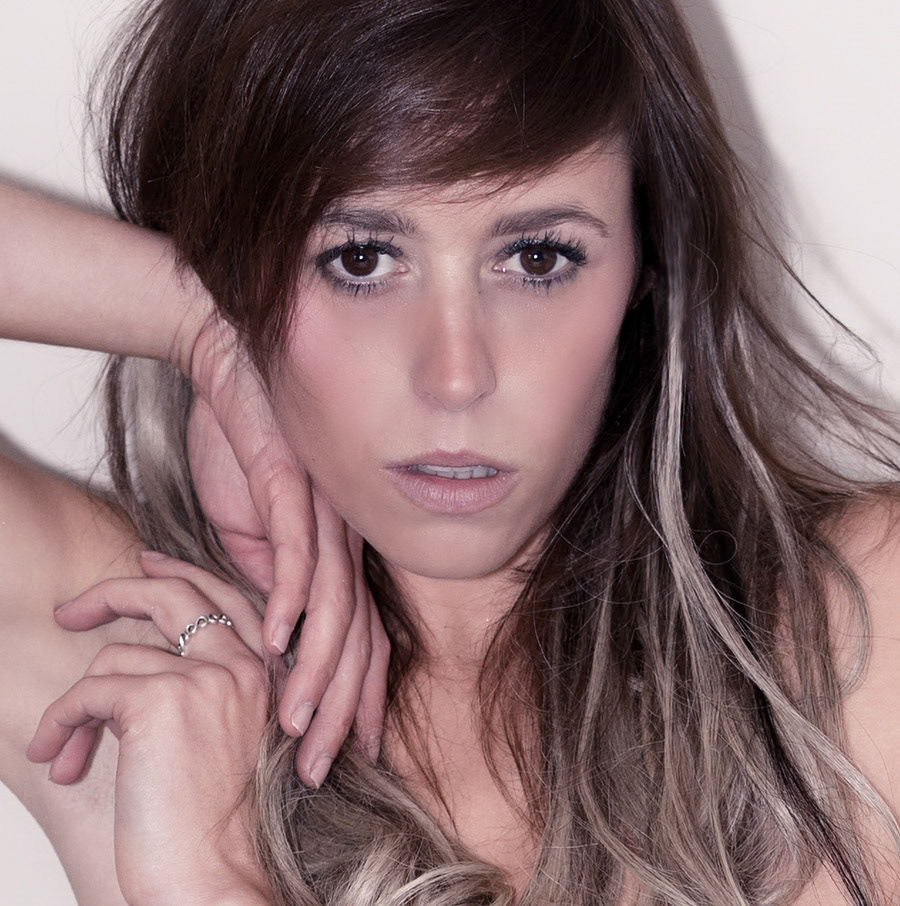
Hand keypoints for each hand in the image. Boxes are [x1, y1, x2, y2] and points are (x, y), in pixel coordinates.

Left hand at [27, 553, 273, 905]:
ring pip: (116, 656)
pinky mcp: (161, 702)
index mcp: (265, 674)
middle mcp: (242, 665)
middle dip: (117, 590)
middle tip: (72, 610)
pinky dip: (62, 722)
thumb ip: (202, 691)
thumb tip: (138, 663)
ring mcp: (205, 678)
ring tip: (65, 749)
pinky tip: (61, 757)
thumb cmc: (216, 828)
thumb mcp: (222, 743)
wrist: (218, 880)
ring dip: (76, 707)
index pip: (224, 597)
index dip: (180, 574)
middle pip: (174, 592)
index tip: (147, 563)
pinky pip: (89, 690)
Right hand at [185, 315, 389, 785]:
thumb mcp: (252, 536)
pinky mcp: (297, 485)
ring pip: (334, 606)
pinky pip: (300, 549)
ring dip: (316, 669)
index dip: (358, 699)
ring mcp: (326, 515)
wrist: (234, 376)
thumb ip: (268, 584)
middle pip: (356, 638)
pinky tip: (278, 641)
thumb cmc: (246, 453)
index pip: (361, 641)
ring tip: (296, 723)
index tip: (348, 754)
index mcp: (340, 558)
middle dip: (339, 707)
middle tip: (319, 768)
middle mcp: (346, 544)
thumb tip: (275, 640)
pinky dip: (290, 598)